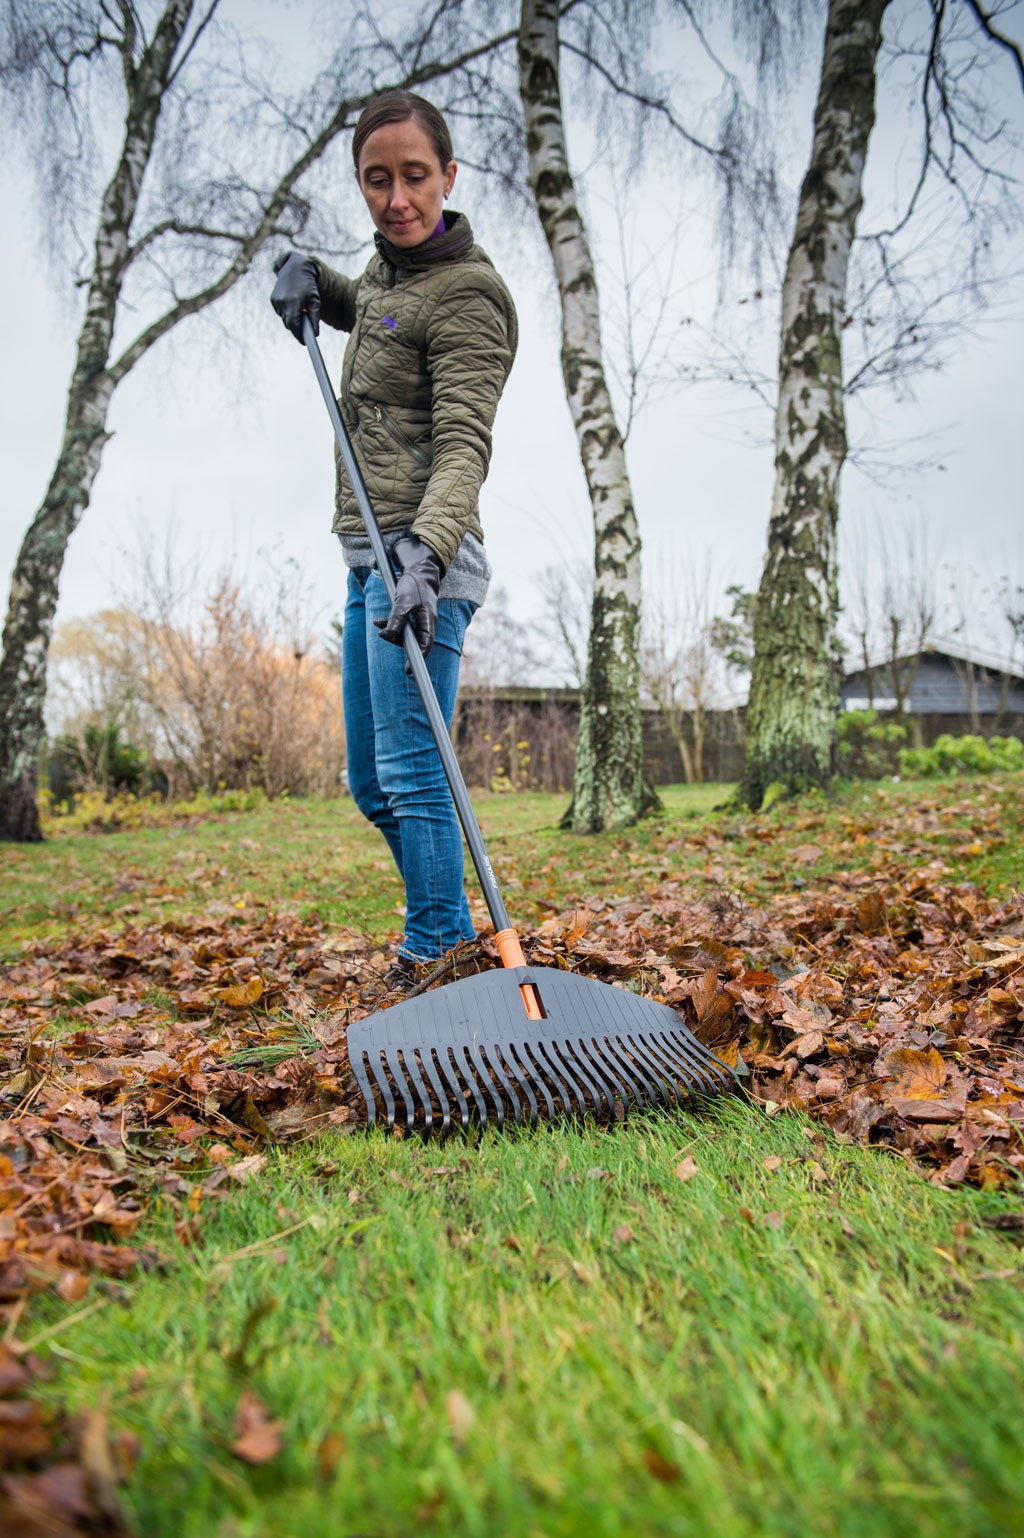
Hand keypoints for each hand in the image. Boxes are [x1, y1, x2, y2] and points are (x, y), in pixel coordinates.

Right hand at [270, 252, 320, 341]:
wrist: (295, 267)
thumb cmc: (308, 284)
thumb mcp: (315, 299)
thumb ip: (314, 317)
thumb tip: (315, 334)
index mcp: (293, 302)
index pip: (294, 325)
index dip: (299, 335)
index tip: (305, 342)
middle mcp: (282, 302)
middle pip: (289, 324)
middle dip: (297, 328)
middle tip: (306, 331)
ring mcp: (276, 301)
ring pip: (285, 318)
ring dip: (292, 319)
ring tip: (300, 311)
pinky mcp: (273, 299)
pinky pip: (281, 312)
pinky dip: (287, 312)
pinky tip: (293, 304)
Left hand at [374, 536, 443, 654]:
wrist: (418, 569)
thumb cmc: (413, 584)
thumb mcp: (402, 601)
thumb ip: (395, 619)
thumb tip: (387, 635)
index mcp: (428, 621)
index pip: (425, 645)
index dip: (417, 658)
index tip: (408, 671)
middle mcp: (426, 622)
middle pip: (412, 641)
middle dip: (396, 640)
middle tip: (382, 633)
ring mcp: (420, 619)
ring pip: (405, 633)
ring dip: (390, 630)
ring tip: (378, 623)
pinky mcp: (413, 614)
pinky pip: (402, 625)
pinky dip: (390, 624)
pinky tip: (378, 621)